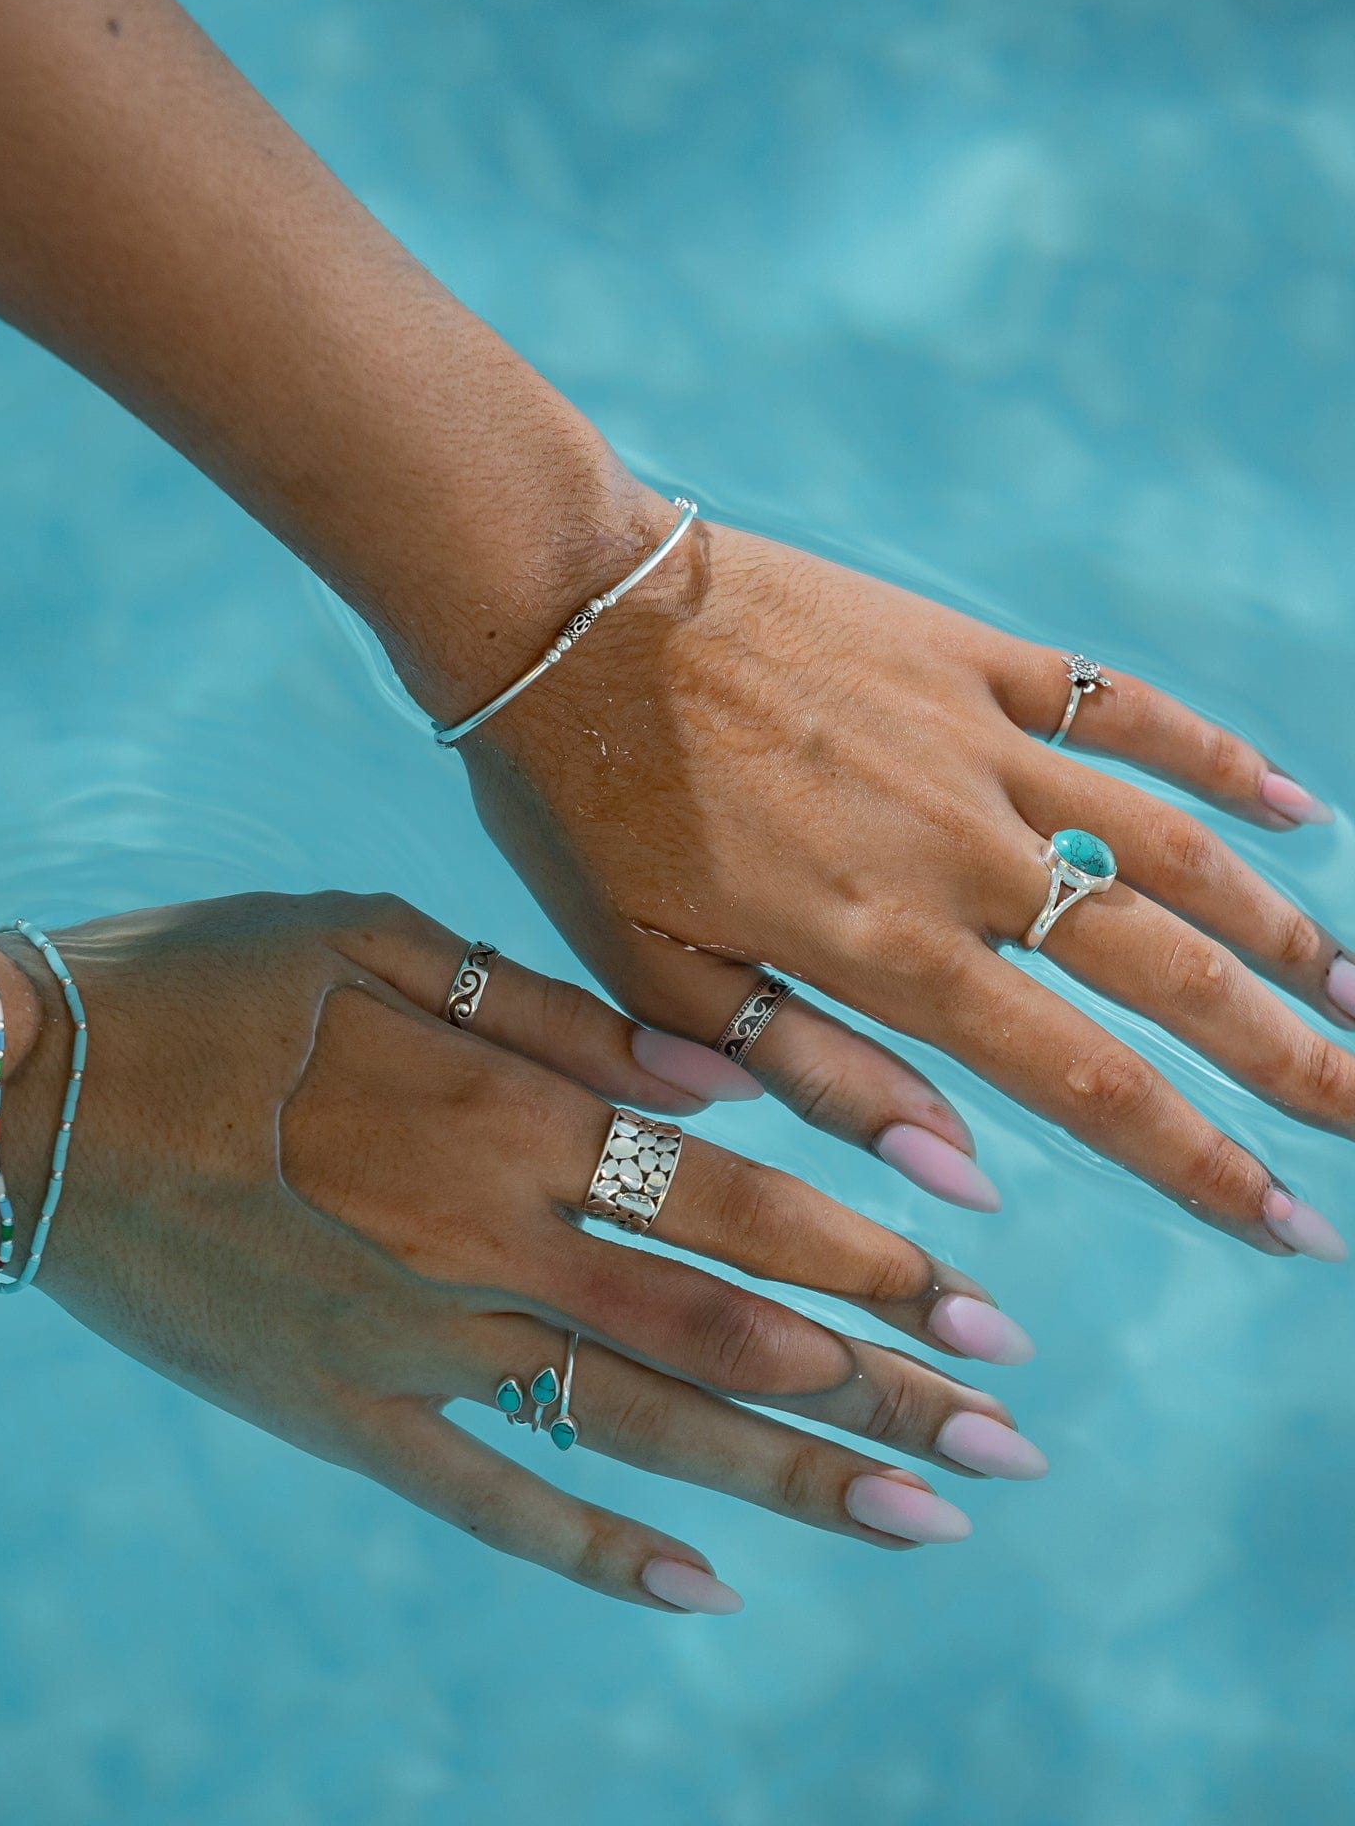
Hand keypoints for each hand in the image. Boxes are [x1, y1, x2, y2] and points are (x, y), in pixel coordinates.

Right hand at [0, 892, 1044, 1611]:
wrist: (18, 1099)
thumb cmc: (204, 985)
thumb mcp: (372, 940)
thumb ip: (550, 1013)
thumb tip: (717, 1077)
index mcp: (498, 1119)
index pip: (730, 1202)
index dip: (870, 1245)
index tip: (987, 1284)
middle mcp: (478, 1248)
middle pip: (718, 1332)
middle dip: (881, 1378)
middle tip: (1013, 1428)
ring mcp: (410, 1350)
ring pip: (636, 1429)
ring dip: (793, 1475)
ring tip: (929, 1512)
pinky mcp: (340, 1415)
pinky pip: (488, 1498)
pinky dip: (598, 1546)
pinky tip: (705, 1584)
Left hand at [458, 502, 1350, 1258]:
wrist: (560, 613)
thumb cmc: (585, 807)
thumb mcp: (660, 978)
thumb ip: (816, 1075)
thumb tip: (961, 1176)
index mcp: (886, 947)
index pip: (1087, 1084)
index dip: (1201, 1165)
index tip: (1294, 1228)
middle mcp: (963, 850)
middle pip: (1170, 975)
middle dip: (1290, 1062)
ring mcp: (976, 741)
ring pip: (1168, 845)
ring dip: (1278, 925)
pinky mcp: (964, 653)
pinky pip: (1118, 705)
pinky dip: (1212, 753)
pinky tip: (1295, 802)